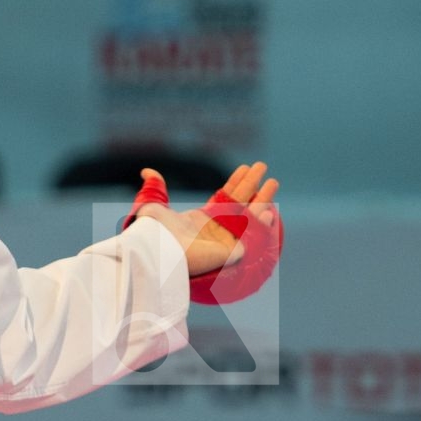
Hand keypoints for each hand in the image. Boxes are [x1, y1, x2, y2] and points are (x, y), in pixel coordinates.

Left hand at [128, 162, 278, 278]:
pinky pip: (251, 236)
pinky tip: (269, 211)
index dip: (235, 182)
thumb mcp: (153, 206)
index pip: (223, 197)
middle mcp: (215, 230)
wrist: (161, 251)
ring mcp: (225, 241)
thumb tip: (147, 170)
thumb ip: (155, 188)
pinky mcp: (233, 253)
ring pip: (249, 217)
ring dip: (263, 199)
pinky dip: (262, 224)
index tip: (244, 167)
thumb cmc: (155, 232)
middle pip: (240, 203)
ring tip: (273, 181)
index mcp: (200, 220)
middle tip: (263, 167)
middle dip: (252, 185)